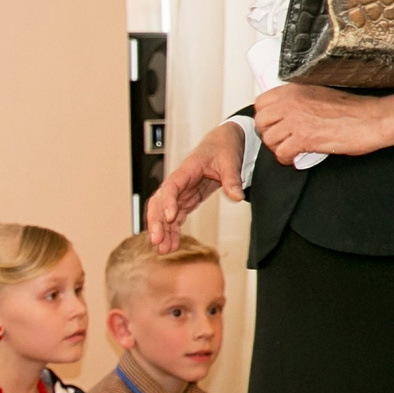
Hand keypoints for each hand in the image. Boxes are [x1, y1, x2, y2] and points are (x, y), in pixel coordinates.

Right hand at [147, 122, 246, 251]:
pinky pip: (174, 217)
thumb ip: (232, 179)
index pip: (170, 187)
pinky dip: (172, 231)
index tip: (171, 218)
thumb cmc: (224, 147)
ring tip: (163, 251)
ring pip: (164, 213)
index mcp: (186, 170)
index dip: (168, 202)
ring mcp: (180, 193)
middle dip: (156, 223)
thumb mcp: (230, 161)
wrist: (224, 141)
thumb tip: (237, 197)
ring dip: (162, 231)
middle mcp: (178, 183)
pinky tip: (172, 245)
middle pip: (159, 203)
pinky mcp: (186, 200)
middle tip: (157, 242)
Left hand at [253, 83, 393, 164]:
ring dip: (278, 147)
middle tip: (282, 139)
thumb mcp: (320, 94)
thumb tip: (284, 112)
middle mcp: (293, 102)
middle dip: (269, 133)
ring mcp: (298, 119)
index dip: (266, 117)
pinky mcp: (305, 138)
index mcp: (296, 90)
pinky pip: (281, 153)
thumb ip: (299, 100)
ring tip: (291, 148)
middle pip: (261, 122)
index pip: (261, 103)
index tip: (274, 124)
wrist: (374, 119)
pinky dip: (287, 159)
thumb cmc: (353, 109)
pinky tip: (296, 157)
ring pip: (269, 139)